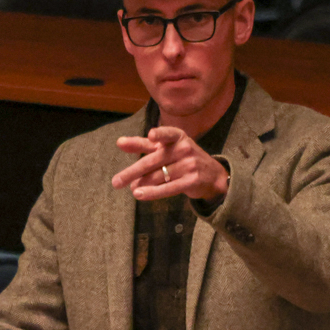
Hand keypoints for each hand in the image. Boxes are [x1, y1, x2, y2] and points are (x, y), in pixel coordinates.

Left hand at [113, 126, 229, 202]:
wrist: (212, 175)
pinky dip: (153, 192)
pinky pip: (169, 188)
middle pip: (154, 160)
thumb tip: (119, 142)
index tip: (151, 135)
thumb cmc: (182, 158)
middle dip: (133, 172)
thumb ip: (143, 145)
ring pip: (159, 176)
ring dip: (142, 184)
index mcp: (177, 136)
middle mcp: (184, 148)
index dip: (160, 135)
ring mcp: (190, 165)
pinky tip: (140, 195)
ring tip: (131, 189)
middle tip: (116, 182)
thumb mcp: (165, 148)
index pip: (167, 134)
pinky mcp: (192, 180)